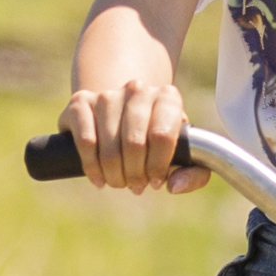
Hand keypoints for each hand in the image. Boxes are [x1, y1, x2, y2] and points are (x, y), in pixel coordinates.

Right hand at [62, 64, 204, 193]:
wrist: (121, 115)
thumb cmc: (156, 141)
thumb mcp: (184, 155)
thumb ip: (195, 174)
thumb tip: (174, 186)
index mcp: (167, 97)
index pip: (162, 136)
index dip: (157, 167)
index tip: (155, 180)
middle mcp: (137, 89)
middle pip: (134, 144)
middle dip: (135, 175)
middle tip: (135, 185)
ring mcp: (107, 94)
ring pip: (110, 147)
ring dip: (114, 175)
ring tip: (119, 181)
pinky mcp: (80, 102)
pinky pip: (85, 142)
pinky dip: (92, 167)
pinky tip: (98, 177)